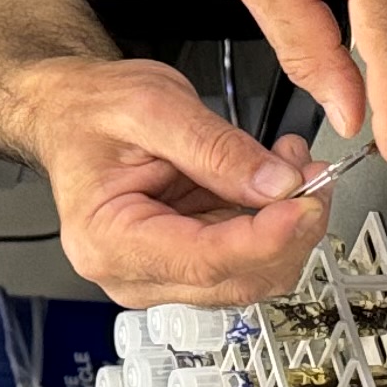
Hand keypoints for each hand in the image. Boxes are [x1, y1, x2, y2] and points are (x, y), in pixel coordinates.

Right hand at [8, 56, 332, 305]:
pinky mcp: (188, 266)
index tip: (306, 205)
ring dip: (287, 227)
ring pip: (251, 275)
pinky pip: (247, 258)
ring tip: (293, 166)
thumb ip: (218, 148)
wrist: (73, 116)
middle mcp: (133, 274)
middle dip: (288, 231)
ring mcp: (162, 276)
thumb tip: (278, 185)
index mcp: (108, 241)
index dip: (266, 238)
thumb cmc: (93, 113)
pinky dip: (274, 223)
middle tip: (313, 175)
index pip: (204, 260)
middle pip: (236, 280)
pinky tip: (275, 181)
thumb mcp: (154, 106)